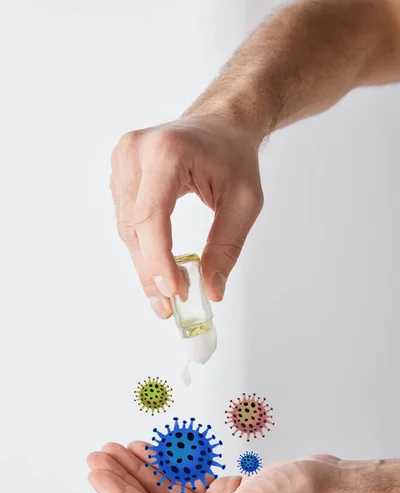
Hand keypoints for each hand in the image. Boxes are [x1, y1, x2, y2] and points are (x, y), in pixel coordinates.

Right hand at [110, 116, 262, 318]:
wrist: (219, 123)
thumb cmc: (233, 155)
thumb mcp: (244, 201)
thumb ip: (227, 247)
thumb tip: (211, 290)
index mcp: (167, 152)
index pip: (152, 215)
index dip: (158, 259)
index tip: (174, 291)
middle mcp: (135, 152)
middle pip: (134, 228)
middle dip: (151, 271)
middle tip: (169, 306)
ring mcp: (122, 161)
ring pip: (127, 229)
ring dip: (144, 264)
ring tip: (166, 294)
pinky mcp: (120, 173)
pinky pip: (127, 221)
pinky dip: (143, 248)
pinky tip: (158, 268)